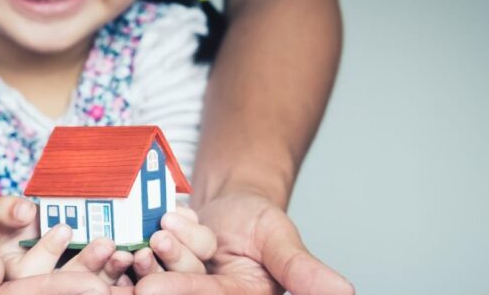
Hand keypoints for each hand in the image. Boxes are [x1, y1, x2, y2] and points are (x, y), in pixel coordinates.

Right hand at [0, 206, 129, 294]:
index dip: (47, 293)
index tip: (87, 285)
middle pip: (38, 294)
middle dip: (76, 281)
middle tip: (112, 263)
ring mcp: (10, 292)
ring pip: (51, 281)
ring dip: (82, 264)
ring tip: (108, 246)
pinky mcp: (25, 280)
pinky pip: (51, 265)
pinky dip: (68, 247)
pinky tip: (95, 239)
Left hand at [135, 192, 353, 294]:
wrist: (230, 203)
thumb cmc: (259, 222)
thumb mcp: (282, 240)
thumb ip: (303, 270)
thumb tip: (345, 293)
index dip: (183, 289)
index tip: (151, 286)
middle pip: (179, 288)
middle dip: (168, 264)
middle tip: (159, 239)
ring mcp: (181, 287)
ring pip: (160, 273)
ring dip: (161, 247)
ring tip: (168, 221)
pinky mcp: (159, 275)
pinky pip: (143, 263)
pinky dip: (146, 241)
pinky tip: (162, 221)